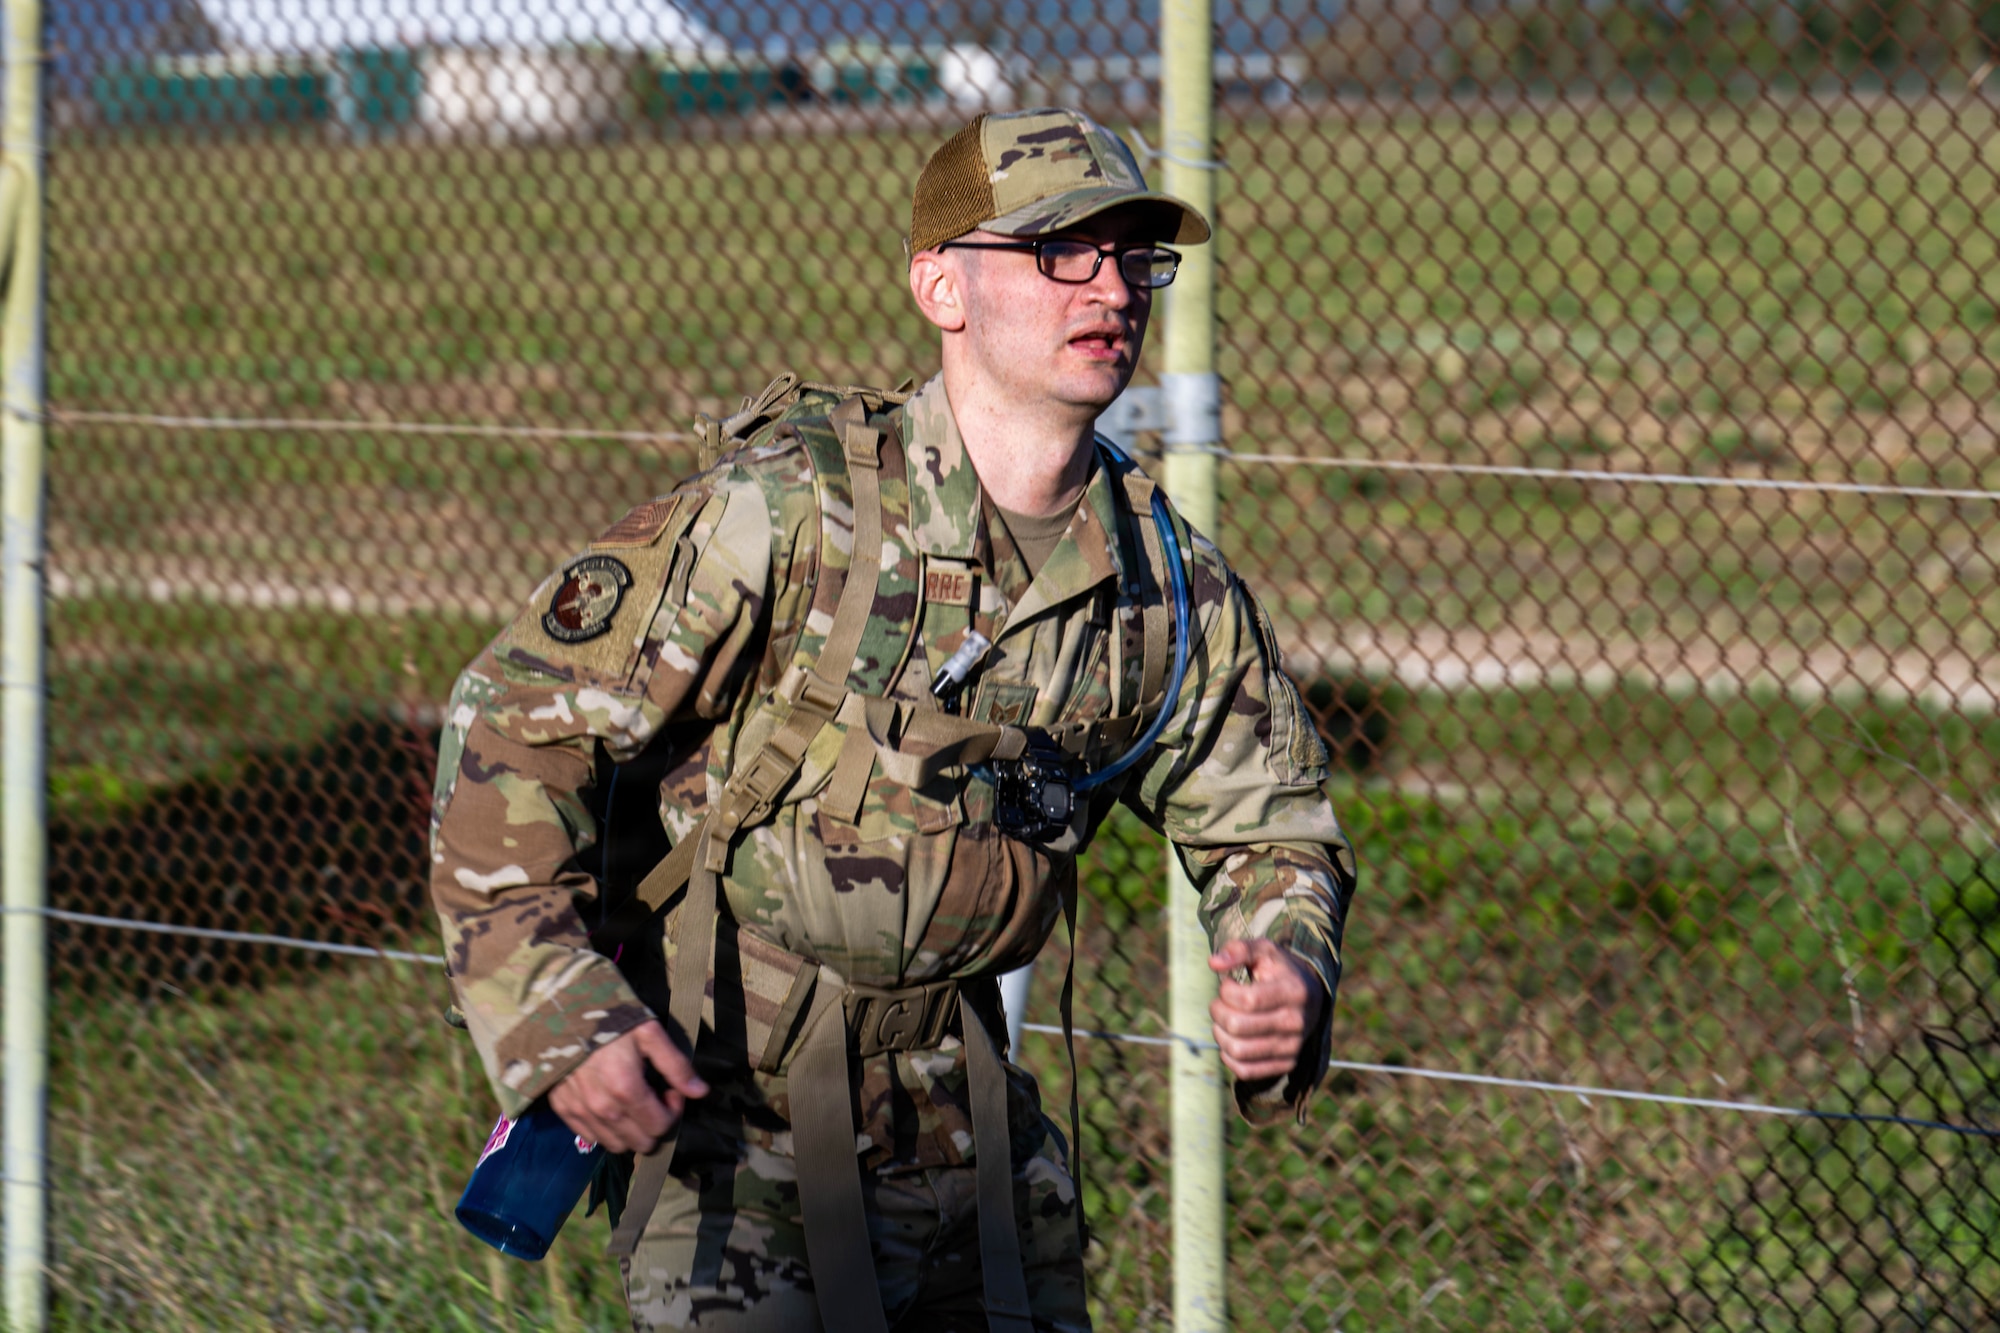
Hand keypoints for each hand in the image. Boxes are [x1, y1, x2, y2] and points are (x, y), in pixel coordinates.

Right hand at [547, 1021, 707, 1153]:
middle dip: (654, 1123)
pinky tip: (610, 1105)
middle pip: (641, 1142)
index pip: (660, 1125)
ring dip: (631, 1130)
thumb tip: (700, 1092)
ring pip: (616, 1145)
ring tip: (632, 1102)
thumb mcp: (649, 1033)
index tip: (670, 1090)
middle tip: (653, 1097)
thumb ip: (676, 1066)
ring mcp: (580, 1111)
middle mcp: (602, 1108)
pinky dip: (606, 1129)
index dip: (673, 1109)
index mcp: (626, 1089)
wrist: (561, 1011)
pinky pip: (591, 1137)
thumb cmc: (610, 1019)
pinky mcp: (563, 1109)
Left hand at [1207, 939, 1325, 1081]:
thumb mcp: (1264, 951)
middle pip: (1237, 1026)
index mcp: (1294, 991)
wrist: (1311, 995)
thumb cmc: (1280, 970)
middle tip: (1221, 1002)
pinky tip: (1231, 1039)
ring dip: (1220, 1034)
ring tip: (1224, 1020)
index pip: (1247, 1000)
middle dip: (1217, 1011)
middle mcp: (1296, 1022)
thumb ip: (1239, 949)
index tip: (1228, 984)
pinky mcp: (1287, 1064)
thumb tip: (1213, 963)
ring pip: (1238, 1051)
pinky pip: (1245, 1071)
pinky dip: (1229, 1056)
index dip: (1226, 991)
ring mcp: (1293, 1046)